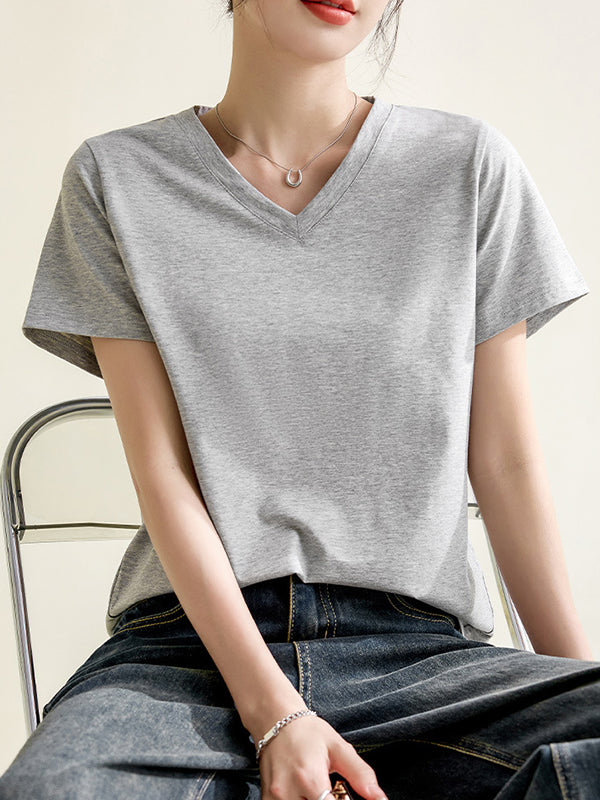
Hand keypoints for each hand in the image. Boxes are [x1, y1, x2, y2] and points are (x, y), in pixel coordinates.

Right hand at [253, 712, 387, 799]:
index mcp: (309, 778)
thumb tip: (380, 798)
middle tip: (334, 792)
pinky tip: (307, 794)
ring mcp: (274, 799)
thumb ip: (361, 774)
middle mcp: (288, 792)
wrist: (274, 719)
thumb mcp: (338, 747)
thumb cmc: (308, 732)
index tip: (347, 796)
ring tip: (320, 791)